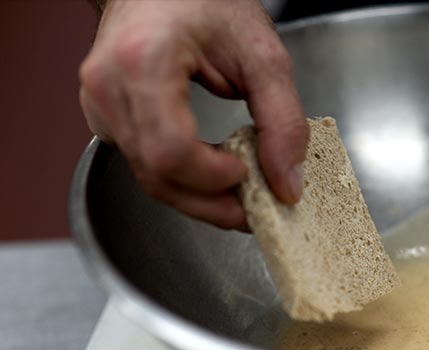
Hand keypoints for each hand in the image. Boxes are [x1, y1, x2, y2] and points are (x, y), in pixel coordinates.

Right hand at [79, 0, 308, 229]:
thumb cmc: (207, 2)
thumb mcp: (262, 55)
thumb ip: (282, 121)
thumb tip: (287, 184)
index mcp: (144, 63)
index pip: (172, 151)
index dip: (214, 178)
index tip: (249, 174)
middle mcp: (109, 88)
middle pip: (157, 175)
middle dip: (210, 203)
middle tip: (251, 208)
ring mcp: (100, 104)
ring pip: (148, 178)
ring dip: (197, 196)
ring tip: (237, 191)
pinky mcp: (104, 116)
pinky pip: (143, 163)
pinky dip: (181, 178)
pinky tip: (211, 172)